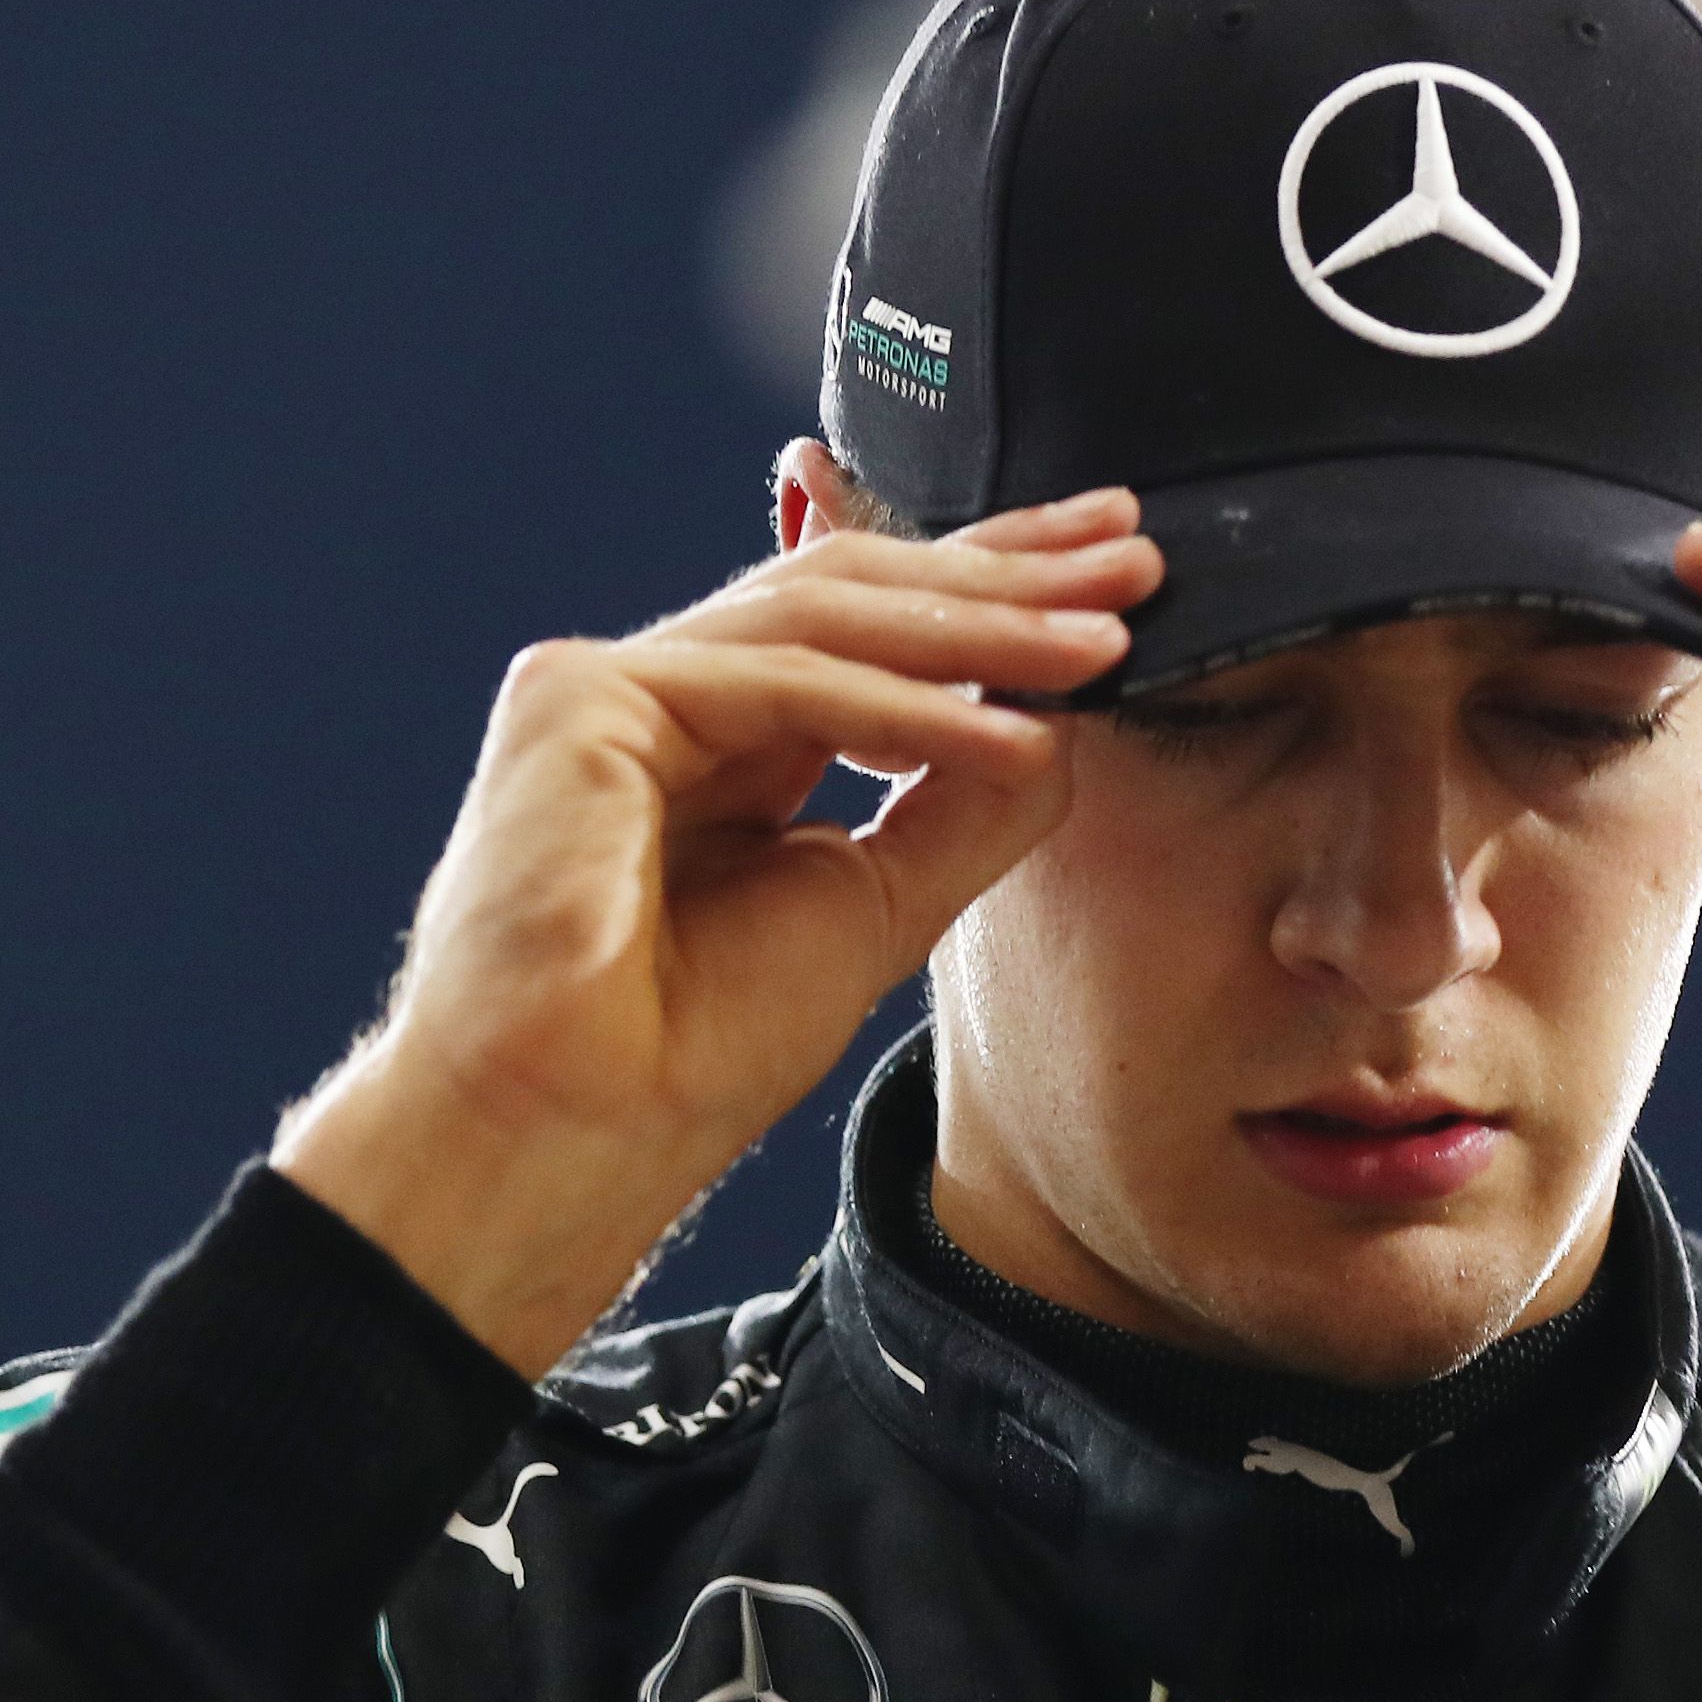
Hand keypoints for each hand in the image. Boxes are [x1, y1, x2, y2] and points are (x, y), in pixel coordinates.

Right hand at [274, 482, 1156, 1374]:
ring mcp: (607, 690)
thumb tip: (1058, 721)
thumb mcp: (876, 909)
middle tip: (1131, 560)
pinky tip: (1009, 733)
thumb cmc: (685, 1058)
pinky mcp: (580, 704)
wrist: (570, 1141)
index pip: (868, 631)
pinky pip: (779, 685)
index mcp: (719, 743)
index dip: (992, 588)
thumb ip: (960, 808)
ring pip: (824, 619)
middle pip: (850, 593)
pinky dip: (907, 710)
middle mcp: (657, 699)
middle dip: (1003, 572)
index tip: (1110, 577)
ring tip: (1100, 643)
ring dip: (980, 627)